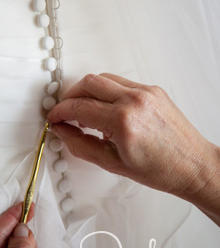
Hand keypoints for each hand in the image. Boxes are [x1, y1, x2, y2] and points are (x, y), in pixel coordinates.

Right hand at [47, 73, 219, 212]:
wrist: (193, 166)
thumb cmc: (161, 169)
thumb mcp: (111, 163)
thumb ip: (80, 144)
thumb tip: (62, 131)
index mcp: (122, 121)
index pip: (79, 106)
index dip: (60, 112)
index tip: (55, 118)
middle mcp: (134, 101)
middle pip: (88, 83)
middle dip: (70, 96)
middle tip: (65, 111)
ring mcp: (145, 92)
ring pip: (103, 78)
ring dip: (87, 91)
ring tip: (84, 109)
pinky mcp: (153, 90)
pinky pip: (120, 82)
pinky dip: (106, 91)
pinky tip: (105, 108)